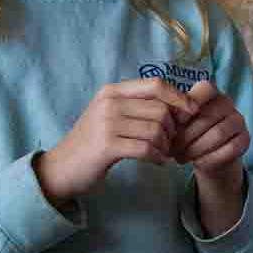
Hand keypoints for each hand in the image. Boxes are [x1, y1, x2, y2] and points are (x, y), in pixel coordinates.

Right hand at [35, 78, 198, 205]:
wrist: (59, 169)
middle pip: (161, 109)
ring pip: (156, 129)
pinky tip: (157, 162)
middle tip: (170, 143)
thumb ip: (140, 107)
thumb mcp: (112, 116)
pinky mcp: (106, 146)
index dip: (179, 97)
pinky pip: (146, 148)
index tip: (192, 111)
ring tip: (162, 153)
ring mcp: (106, 123)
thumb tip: (183, 104)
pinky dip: (157, 157)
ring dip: (165, 145)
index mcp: (112, 91)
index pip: (156, 84)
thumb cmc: (93, 143)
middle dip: (172, 129)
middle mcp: (109, 103)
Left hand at [177, 80, 250, 236]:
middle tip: (171, 149)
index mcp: (211, 94)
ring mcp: (239, 121)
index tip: (174, 122)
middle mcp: (228, 104)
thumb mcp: (178, 124)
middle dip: (185, 136)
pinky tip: (198, 163)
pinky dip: (210, 158)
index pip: (205, 88)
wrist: (207, 157)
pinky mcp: (245, 140)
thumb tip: (159, 118)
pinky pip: (229, 149)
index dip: (188, 105)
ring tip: (181, 157)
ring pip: (217, 134)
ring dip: (195, 149)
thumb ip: (172, 115)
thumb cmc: (187, 136)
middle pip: (207, 116)